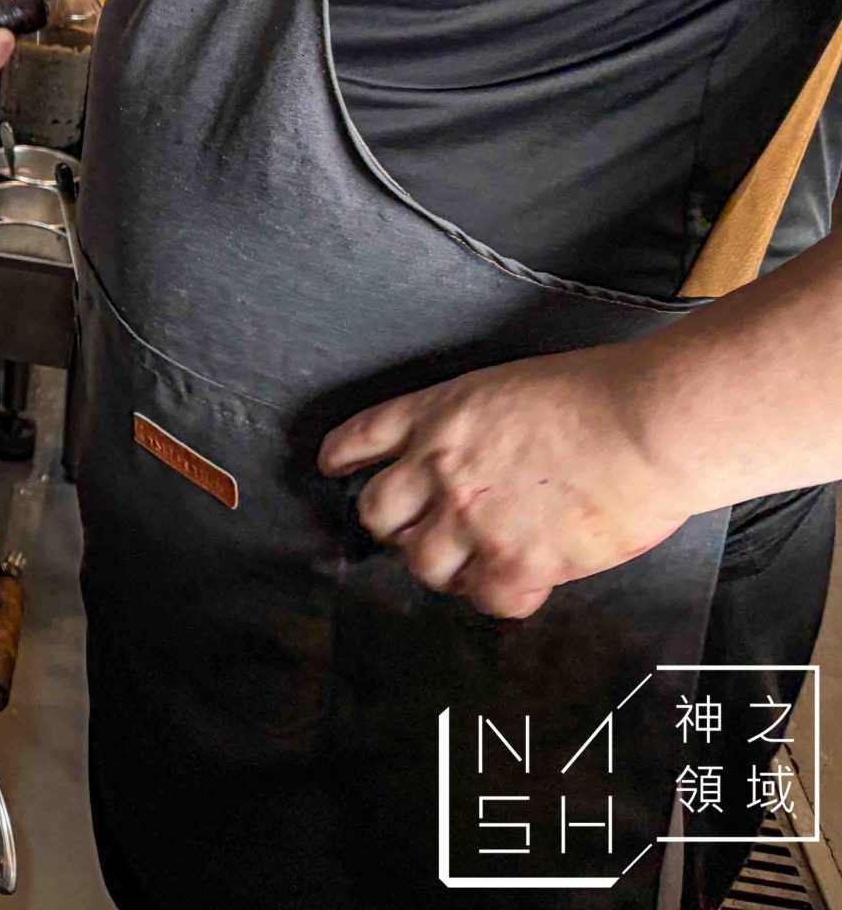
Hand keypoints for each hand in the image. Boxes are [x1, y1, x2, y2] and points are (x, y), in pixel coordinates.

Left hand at [318, 347, 697, 618]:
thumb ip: (479, 425)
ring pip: (423, 564)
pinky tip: (514, 585)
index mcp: (439, 415)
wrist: (648, 424)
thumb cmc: (600, 395)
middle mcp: (441, 468)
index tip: (338, 468)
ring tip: (468, 563)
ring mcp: (474, 519)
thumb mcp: (512, 387)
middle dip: (392, 525)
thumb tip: (483, 456)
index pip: (362, 438)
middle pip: (379, 512)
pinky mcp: (519, 561)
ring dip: (443, 567)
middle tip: (413, 530)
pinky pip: (487, 599)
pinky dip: (498, 596)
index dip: (343, 458)